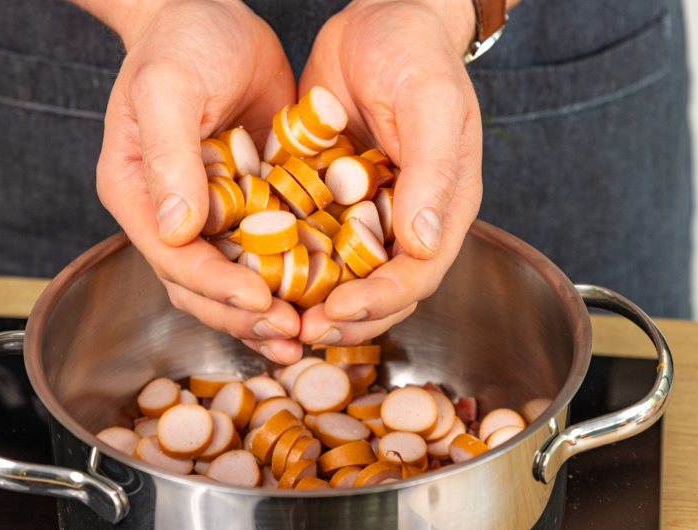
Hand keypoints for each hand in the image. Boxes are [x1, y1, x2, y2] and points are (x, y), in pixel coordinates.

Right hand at [94, 0, 302, 363]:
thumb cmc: (180, 42)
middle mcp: (170, 214)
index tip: (260, 297)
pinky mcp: (248, 202)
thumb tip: (174, 229)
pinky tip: (322, 293)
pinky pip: (267, 248)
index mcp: (139, 194)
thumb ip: (169, 158)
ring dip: (268, 309)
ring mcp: (211, 212)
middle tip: (291, 331)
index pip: (173, 258)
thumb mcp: (167, 89)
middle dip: (245, 312)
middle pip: (201, 285)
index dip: (216, 285)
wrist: (211, 15)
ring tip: (306, 333)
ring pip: (236, 276)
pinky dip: (290, 275)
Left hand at [297, 0, 483, 345]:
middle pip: (378, 289)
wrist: (379, 18)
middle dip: (342, 317)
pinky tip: (256, 270)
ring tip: (275, 314)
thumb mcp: (431, 105)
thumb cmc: (416, 54)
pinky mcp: (329, 195)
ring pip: (340, 273)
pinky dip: (288, 259)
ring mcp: (364, 210)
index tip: (337, 312)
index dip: (379, 302)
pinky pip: (308, 237)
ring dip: (310, 299)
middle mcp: (403, 218)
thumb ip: (433, 173)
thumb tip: (423, 245)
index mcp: (441, 206)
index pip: (416, 275)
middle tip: (299, 330)